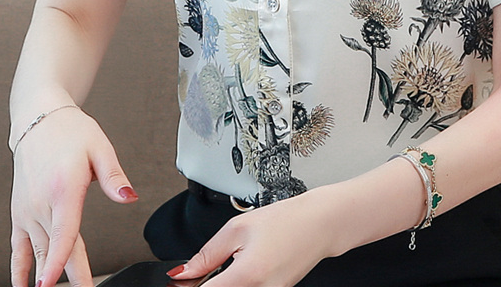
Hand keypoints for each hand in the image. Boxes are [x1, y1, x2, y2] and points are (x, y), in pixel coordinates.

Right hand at [10, 108, 137, 286]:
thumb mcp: (100, 148)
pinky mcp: (19, 212)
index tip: (62, 283)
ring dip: (46, 275)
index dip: (63, 262)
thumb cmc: (71, 132)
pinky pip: (17, 246)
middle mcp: (41, 203)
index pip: (64, 234)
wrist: (39, 120)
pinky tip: (24, 286)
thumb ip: (114, 176)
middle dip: (65, 275)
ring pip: (38, 251)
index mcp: (64, 188)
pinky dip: (19, 268)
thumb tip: (129, 197)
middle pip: (55, 248)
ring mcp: (27, 209)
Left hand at [171, 188, 339, 286]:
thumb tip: (184, 272)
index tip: (180, 283)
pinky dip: (238, 285)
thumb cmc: (286, 221)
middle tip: (201, 272)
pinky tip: (240, 271)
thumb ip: (207, 254)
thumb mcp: (239, 228)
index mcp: (246, 276)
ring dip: (224, 284)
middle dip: (207, 284)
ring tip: (228, 266)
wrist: (319, 225)